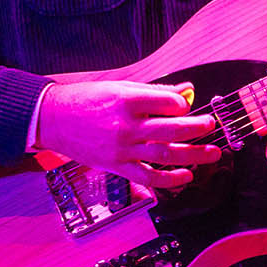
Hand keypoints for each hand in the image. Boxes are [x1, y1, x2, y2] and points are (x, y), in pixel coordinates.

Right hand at [33, 80, 221, 188]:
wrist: (54, 119)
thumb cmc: (87, 99)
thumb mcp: (121, 87)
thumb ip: (156, 92)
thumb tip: (187, 91)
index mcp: (127, 100)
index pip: (169, 103)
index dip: (184, 104)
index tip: (187, 105)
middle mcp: (126, 126)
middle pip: (172, 130)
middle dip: (198, 128)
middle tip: (210, 125)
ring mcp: (122, 149)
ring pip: (166, 155)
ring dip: (194, 155)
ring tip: (213, 153)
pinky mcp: (117, 166)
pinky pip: (149, 177)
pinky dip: (171, 179)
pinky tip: (186, 175)